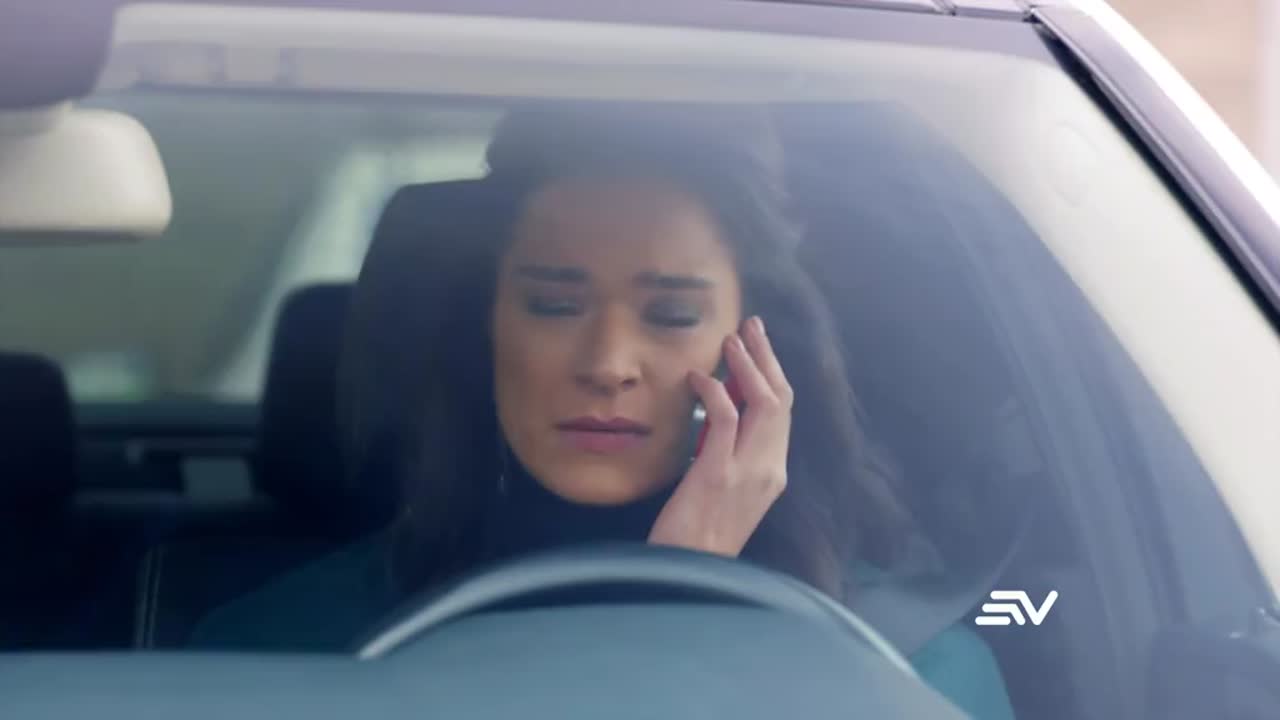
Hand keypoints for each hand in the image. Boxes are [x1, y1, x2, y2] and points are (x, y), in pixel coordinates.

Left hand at [648, 316, 793, 556]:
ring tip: (730, 340)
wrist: (687, 574)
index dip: (773, 374)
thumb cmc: (696, 537)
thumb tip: (716, 415)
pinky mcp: (718, 474)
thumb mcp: (723, 493)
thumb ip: (728, 456)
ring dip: (747, 365)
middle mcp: (770, 470)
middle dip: (767, 357)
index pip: (783, 414)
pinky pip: (724, 418)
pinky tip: (699, 378)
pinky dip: (714, 391)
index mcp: (773, 475)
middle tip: (751, 325)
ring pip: (763, 403)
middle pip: (781, 400)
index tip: (757, 345)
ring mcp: (748, 472)